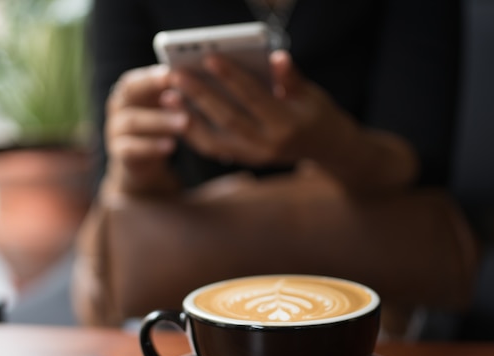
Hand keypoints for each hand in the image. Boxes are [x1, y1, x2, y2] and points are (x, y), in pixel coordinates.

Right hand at [103, 65, 188, 198]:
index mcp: (129, 91)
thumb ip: (174, 92)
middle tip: (179, 91)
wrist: (144, 164)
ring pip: (133, 122)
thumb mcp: (166, 107)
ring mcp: (115, 131)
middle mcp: (118, 107)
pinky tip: (171, 146)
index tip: (174, 73)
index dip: (153, 75)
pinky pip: (132, 148)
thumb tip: (199, 77)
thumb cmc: (160, 127)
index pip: (136, 75)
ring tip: (185, 122)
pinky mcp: (120, 153)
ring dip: (160, 121)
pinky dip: (152, 147)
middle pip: (129, 92)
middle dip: (153, 89)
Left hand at [167, 50, 336, 166]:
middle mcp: (268, 145)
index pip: (255, 98)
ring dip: (189, 118)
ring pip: (215, 140)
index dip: (232, 78)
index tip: (210, 59)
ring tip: (168, 96)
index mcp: (287, 124)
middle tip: (176, 76)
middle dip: (201, 96)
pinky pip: (214, 148)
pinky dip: (194, 133)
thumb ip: (291, 78)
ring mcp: (254, 156)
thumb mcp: (311, 94)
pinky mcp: (244, 160)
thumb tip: (276, 58)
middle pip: (228, 119)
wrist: (325, 148)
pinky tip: (177, 114)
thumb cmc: (316, 113)